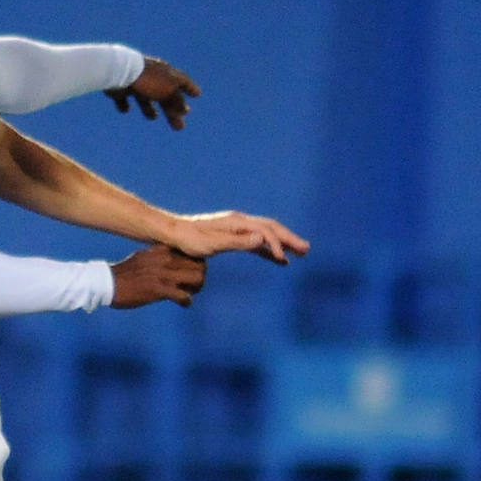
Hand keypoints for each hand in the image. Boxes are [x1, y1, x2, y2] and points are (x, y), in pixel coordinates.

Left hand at [104, 56, 199, 130]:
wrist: (120, 71)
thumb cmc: (148, 81)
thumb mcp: (167, 91)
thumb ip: (177, 101)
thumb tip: (185, 110)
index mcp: (166, 73)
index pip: (182, 81)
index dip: (190, 88)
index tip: (197, 94)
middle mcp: (152, 76)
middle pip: (164, 96)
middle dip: (172, 111)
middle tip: (179, 127)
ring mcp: (135, 80)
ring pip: (145, 96)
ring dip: (150, 108)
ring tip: (153, 117)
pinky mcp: (120, 86)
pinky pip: (124, 97)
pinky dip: (125, 104)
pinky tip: (126, 109)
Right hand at [110, 245, 206, 307]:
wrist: (108, 283)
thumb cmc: (126, 273)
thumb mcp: (144, 256)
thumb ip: (160, 256)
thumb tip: (173, 259)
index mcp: (163, 249)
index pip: (192, 252)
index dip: (197, 264)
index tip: (192, 272)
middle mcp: (166, 259)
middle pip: (200, 265)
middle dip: (200, 277)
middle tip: (193, 286)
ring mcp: (163, 274)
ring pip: (197, 278)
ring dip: (197, 288)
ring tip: (189, 293)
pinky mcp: (159, 290)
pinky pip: (184, 296)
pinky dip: (187, 301)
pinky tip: (183, 303)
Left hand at [169, 211, 309, 264]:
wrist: (173, 233)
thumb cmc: (190, 240)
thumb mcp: (213, 244)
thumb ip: (238, 242)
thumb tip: (263, 239)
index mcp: (237, 222)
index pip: (265, 231)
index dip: (277, 244)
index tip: (284, 259)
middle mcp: (240, 221)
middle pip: (271, 228)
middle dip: (289, 239)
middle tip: (307, 250)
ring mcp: (237, 228)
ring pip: (266, 234)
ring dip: (282, 243)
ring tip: (299, 254)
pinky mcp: (233, 235)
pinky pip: (256, 241)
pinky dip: (268, 249)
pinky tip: (276, 259)